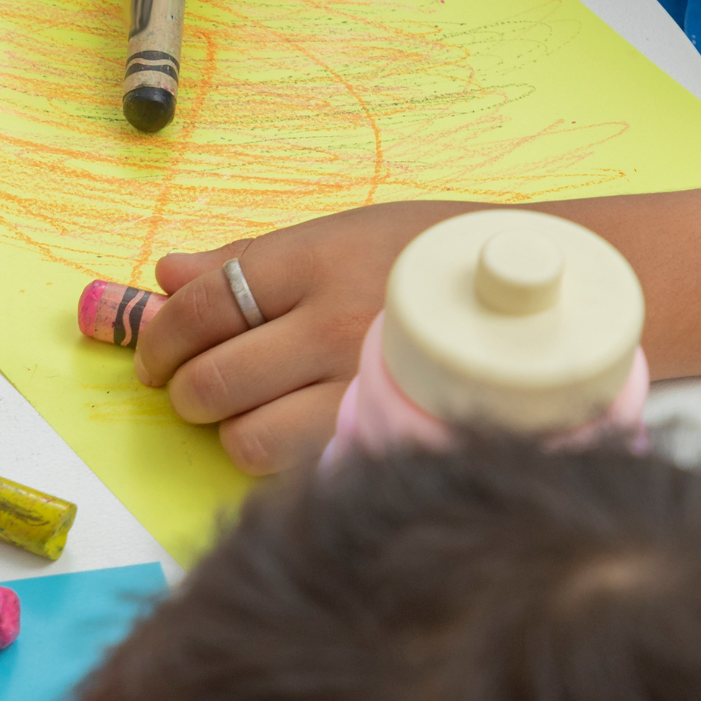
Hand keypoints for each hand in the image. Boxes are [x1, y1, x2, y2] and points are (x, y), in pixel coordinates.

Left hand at [140, 199, 480, 471]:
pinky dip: (281, 456)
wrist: (543, 295)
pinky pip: (294, 467)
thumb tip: (166, 273)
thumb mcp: (344, 233)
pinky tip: (298, 430)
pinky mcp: (382, 438)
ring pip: (244, 437)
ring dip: (232, 430)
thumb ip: (250, 258)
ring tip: (252, 410)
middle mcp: (334, 325)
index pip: (201, 305)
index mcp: (317, 262)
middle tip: (197, 386)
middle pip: (209, 380)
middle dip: (185, 389)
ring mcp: (360, 388)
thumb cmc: (432, 259)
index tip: (156, 353)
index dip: (160, 337)